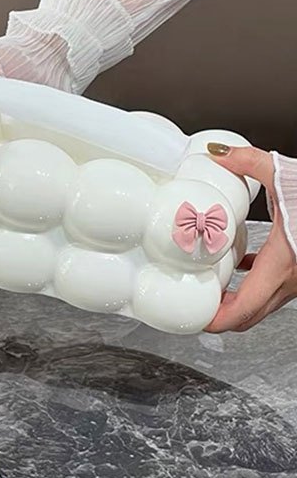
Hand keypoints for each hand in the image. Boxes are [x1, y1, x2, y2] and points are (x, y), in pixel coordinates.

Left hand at [204, 143, 296, 331]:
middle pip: (246, 318)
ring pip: (259, 306)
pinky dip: (251, 285)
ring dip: (233, 303)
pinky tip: (241, 265)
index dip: (212, 323)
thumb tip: (217, 154)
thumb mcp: (288, 177)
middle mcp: (290, 281)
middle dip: (216, 318)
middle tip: (191, 307)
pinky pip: (271, 287)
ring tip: (206, 288)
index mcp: (280, 266)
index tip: (191, 319)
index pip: (240, 313)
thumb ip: (249, 163)